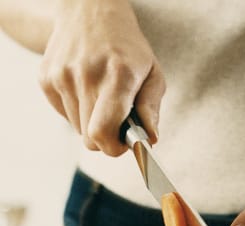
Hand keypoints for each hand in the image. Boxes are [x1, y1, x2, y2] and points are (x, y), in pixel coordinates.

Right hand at [38, 0, 165, 155]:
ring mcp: (62, 76)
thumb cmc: (129, 49)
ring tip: (102, 100)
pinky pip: (64, 115)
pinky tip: (86, 91)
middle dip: (106, 139)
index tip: (123, 144)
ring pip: (77, 129)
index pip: (103, 132)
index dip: (113, 148)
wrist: (90, 12)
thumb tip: (150, 139)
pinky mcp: (46, 78)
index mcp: (117, 76)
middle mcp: (86, 75)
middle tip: (118, 123)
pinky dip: (77, 112)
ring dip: (92, 124)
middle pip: (90, 138)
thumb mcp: (153, 75)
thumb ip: (151, 109)